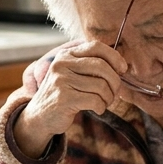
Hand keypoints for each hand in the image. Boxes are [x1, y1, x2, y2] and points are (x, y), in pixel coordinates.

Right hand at [14, 42, 128, 157]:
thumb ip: (91, 66)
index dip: (114, 57)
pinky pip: (95, 100)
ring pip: (101, 86)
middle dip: (115, 82)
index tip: (122, 69)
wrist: (40, 117)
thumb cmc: (64, 95)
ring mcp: (61, 81)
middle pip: (102, 67)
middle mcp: (62, 64)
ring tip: (104, 102)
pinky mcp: (64, 98)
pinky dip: (101, 107)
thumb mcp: (73, 74)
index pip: (96, 46)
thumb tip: (122, 66)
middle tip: (114, 93)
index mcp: (66, 55)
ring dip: (108, 98)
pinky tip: (98, 109)